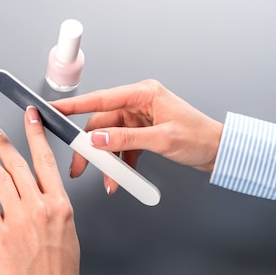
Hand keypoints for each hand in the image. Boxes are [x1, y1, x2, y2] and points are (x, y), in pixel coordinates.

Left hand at [0, 106, 79, 274]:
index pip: (45, 159)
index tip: (30, 118)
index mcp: (59, 204)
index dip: (35, 133)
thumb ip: (55, 207)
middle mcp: (37, 207)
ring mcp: (16, 218)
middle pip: (17, 164)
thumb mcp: (69, 231)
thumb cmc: (59, 270)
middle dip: (3, 143)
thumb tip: (43, 193)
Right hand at [51, 79, 223, 194]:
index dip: (74, 105)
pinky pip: (121, 148)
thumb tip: (98, 139)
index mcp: (143, 94)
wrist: (220, 152)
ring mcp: (139, 119)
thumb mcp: (162, 139)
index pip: (100, 99)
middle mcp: (138, 104)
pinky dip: (119, 164)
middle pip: (101, 124)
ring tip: (106, 180)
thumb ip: (126, 139)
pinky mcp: (141, 133)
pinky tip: (119, 178)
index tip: (55, 109)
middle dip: (90, 148)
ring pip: (109, 139)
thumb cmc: (200, 137)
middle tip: (80, 166)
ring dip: (106, 161)